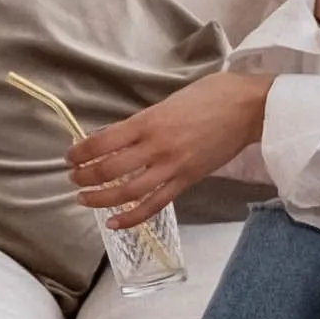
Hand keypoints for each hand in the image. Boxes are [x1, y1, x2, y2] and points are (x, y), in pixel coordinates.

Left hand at [65, 69, 271, 225]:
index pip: (102, 141)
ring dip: (101, 199)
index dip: (80, 152)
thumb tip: (117, 136)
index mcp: (149, 120)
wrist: (249, 108)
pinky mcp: (187, 181)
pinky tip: (115, 223)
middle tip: (74, 179)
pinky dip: (132, 217)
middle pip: (109, 169)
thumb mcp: (169, 100)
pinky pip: (154, 205)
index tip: (70, 157)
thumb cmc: (212, 95)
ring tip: (85, 199)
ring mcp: (172, 167)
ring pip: (127, 191)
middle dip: (85, 177)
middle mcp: (156, 146)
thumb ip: (144, 121)